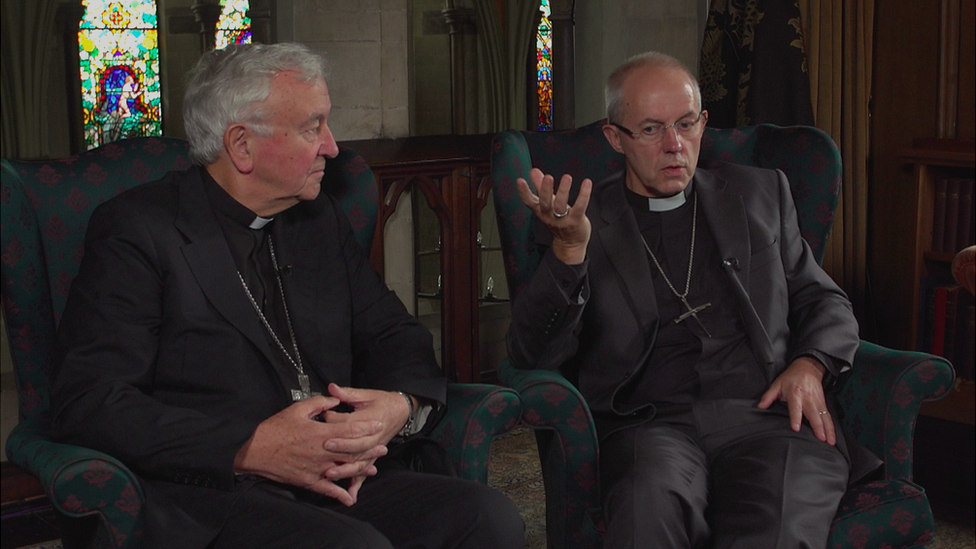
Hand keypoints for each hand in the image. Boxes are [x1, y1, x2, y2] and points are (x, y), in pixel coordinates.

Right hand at [233, 395, 385, 505]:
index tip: (378, 425)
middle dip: (369, 449)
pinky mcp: (307, 481)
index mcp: (320, 433)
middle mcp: (321, 452)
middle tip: (383, 447)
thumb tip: (335, 400)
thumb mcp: (296, 409)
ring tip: (373, 468)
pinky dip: (339, 494)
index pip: (350, 430)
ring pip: (343, 469)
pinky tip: (350, 498)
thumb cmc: (274, 429)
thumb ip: (319, 404)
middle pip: (352, 451)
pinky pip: (327, 489)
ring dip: (360, 469)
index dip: (366, 427)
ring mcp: (316, 468)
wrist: (254, 451)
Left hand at [321, 384, 412, 498]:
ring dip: (345, 469)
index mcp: (369, 419)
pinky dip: (357, 484)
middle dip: (339, 447)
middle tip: (324, 447)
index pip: (350, 422)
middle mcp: (372, 437)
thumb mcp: (366, 394)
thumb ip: (347, 393)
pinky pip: (364, 472)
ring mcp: (373, 449)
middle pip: (355, 445)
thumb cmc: (382, 402)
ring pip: (359, 462)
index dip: (334, 419)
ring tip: (330, 473)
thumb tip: (332, 388)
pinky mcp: (372, 457)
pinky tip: (349, 494)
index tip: (322, 416)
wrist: (400, 411)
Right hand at [516, 168, 592, 264]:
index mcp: (541, 210)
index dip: (524, 192)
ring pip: (561, 206)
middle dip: (545, 190)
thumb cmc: (558, 220)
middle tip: (547, 177)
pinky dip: (584, 195)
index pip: (529, 202)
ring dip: (563, 191)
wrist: (570, 243)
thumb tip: (533, 171)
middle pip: (545, 203)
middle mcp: (550, 216)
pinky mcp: (576, 221)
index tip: (520, 181)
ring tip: (567, 177)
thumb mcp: (547, 203)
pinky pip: (579, 207)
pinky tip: (586, 183)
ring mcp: (563, 220)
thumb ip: (540, 186)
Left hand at [757, 356, 835, 444]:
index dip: (796, 418)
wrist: (808, 367)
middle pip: (814, 414)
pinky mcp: (823, 403)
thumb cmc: (791, 377)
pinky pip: (828, 416)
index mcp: (795, 393)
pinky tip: (832, 437)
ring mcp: (817, 401)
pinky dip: (831, 427)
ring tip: (830, 442)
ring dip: (828, 429)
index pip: (795, 408)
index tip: (796, 428)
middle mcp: (808, 398)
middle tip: (821, 438)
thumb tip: (760, 406)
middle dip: (818, 427)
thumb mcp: (777, 384)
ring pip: (824, 416)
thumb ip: (768, 396)